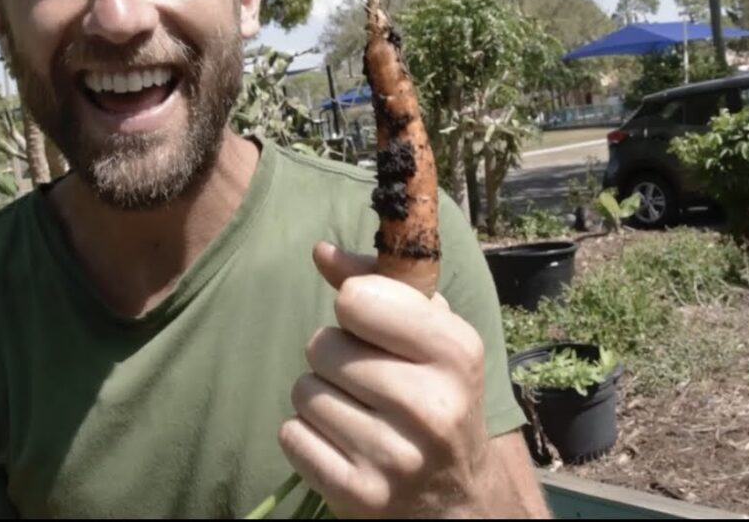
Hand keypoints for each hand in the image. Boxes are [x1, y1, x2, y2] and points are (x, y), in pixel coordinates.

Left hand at [277, 241, 494, 517]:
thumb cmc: (437, 394)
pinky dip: (306, 436)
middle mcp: (431, 406)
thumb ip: (379, 284)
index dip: (355, 308)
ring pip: (304, 390)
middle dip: (334, 357)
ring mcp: (395, 457)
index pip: (358, 298)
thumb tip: (321, 251)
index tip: (374, 327)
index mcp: (457, 353)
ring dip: (318, 396)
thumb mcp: (430, 334)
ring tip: (355, 412)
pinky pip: (291, 436)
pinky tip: (342, 443)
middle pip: (322, 346)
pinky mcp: (360, 495)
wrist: (456, 499)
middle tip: (366, 379)